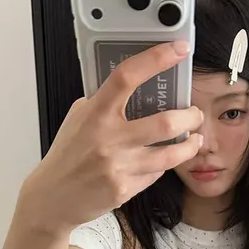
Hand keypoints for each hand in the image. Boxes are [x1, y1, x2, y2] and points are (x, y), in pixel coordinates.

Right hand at [20, 42, 203, 233]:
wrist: (53, 198)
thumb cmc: (67, 156)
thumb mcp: (79, 119)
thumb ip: (104, 103)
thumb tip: (136, 87)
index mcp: (95, 113)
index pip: (127, 76)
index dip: (156, 59)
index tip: (178, 50)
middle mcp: (109, 139)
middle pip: (165, 123)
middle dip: (190, 117)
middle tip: (195, 114)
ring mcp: (118, 167)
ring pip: (169, 155)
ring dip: (189, 146)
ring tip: (195, 139)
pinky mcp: (125, 189)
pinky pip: (155, 174)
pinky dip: (162, 165)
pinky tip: (164, 160)